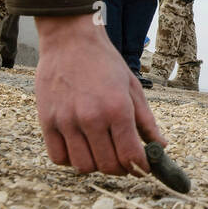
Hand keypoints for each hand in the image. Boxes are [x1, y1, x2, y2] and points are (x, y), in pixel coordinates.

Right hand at [33, 13, 165, 175]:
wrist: (70, 40)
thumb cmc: (104, 62)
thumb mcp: (132, 87)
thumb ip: (146, 120)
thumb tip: (161, 146)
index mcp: (117, 109)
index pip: (130, 156)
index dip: (139, 167)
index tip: (142, 168)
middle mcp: (92, 118)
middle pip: (107, 166)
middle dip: (120, 169)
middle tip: (123, 161)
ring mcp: (67, 121)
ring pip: (83, 166)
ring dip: (95, 166)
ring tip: (100, 152)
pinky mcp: (47, 121)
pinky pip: (58, 157)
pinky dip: (70, 159)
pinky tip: (79, 147)